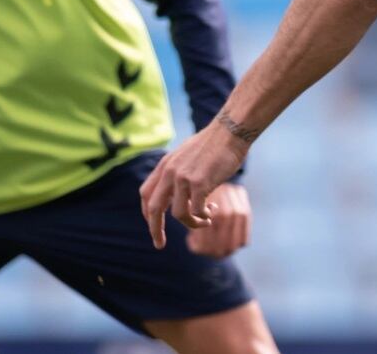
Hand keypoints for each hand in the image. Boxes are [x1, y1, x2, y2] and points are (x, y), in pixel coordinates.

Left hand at [140, 123, 249, 249]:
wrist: (230, 132)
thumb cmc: (214, 144)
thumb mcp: (187, 156)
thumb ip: (178, 172)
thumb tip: (178, 193)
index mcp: (165, 165)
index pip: (146, 193)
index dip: (147, 212)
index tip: (152, 225)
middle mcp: (170, 172)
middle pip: (153, 208)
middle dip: (155, 229)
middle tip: (159, 244)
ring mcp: (183, 178)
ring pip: (178, 214)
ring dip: (192, 223)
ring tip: (205, 220)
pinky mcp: (200, 183)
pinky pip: (197, 211)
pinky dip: (204, 217)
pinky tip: (213, 210)